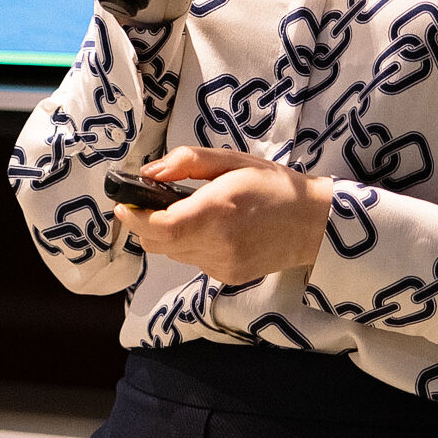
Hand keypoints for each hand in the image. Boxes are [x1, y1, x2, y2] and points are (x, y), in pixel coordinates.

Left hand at [118, 146, 332, 283]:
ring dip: (169, 234)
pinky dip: (191, 245)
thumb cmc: (273, 186)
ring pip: (172, 253)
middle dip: (145, 224)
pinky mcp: (227, 276)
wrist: (314, 223)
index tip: (124, 203)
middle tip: (151, 203)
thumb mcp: (232, 161)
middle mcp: (218, 243)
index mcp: (218, 210)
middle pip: (157, 243)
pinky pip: (193, 260)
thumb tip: (148, 173)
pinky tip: (213, 230)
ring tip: (191, 213)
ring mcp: (223, 265)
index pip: (159, 226)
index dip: (134, 217)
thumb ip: (187, 162)